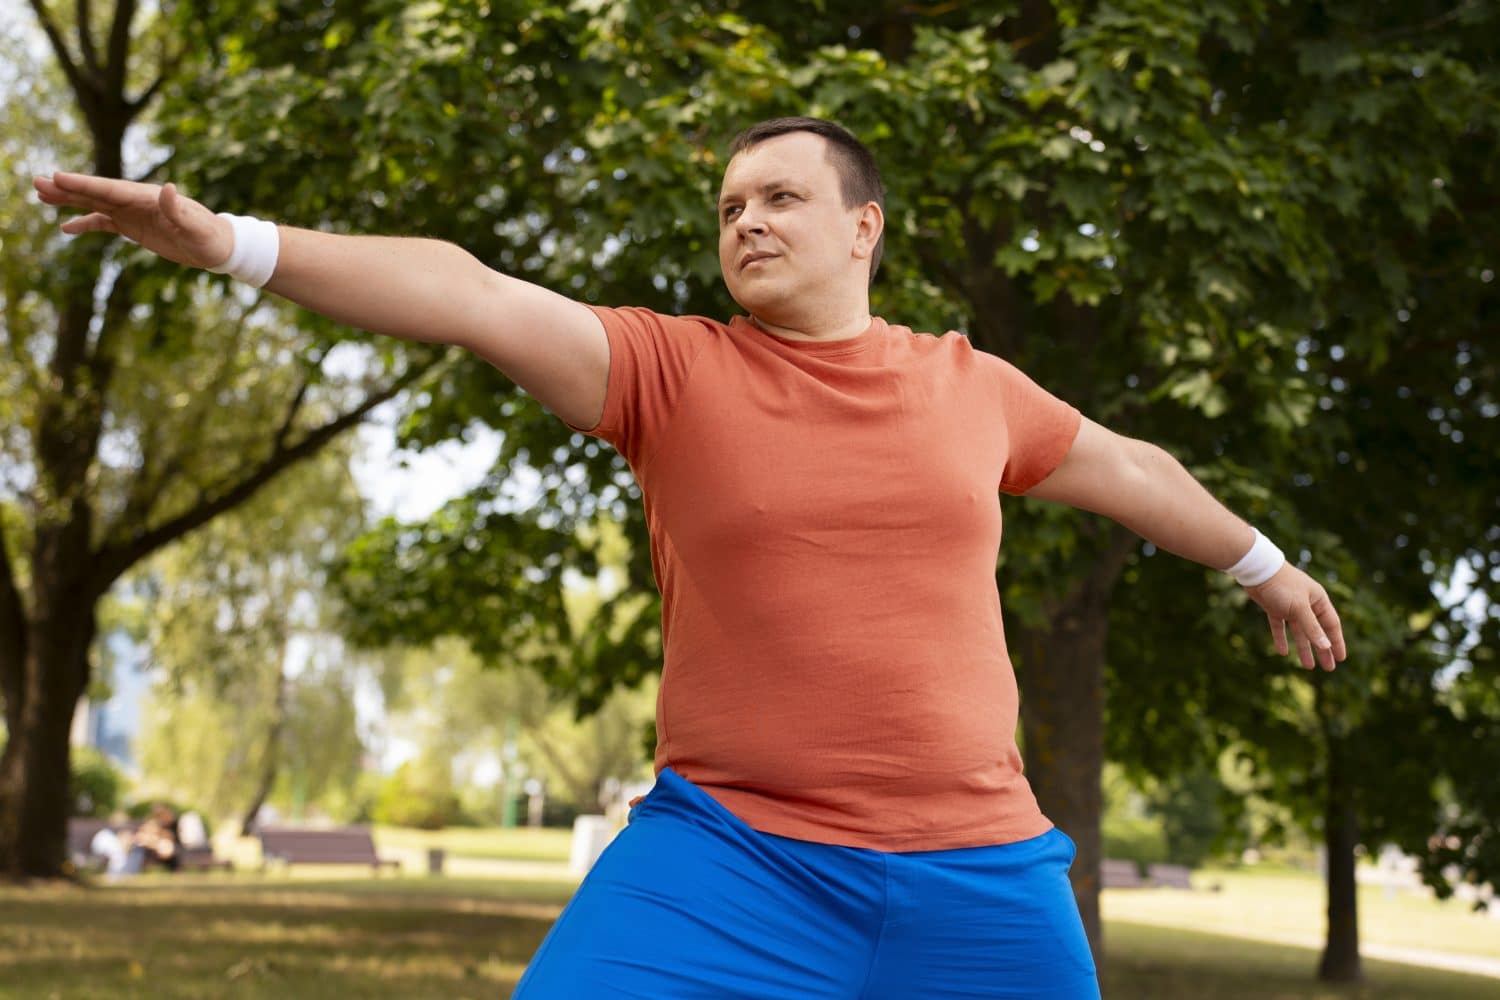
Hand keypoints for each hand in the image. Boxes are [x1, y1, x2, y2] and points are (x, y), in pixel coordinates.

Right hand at [33, 172, 232, 270]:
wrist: (218, 247)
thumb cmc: (210, 237)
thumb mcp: (197, 227)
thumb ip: (179, 210)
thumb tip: (169, 189)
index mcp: (148, 198)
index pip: (111, 189)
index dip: (85, 184)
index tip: (59, 178)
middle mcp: (137, 201)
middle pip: (96, 192)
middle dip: (67, 188)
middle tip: (36, 182)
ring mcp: (132, 213)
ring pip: (94, 203)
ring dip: (69, 200)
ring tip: (41, 195)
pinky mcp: (133, 227)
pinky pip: (103, 223)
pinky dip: (84, 224)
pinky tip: (65, 228)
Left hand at [1244, 563, 1345, 670]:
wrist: (1257, 570)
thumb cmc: (1282, 585)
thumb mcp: (1299, 608)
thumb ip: (1312, 627)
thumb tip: (1325, 647)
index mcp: (1318, 600)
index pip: (1331, 625)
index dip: (1336, 642)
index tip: (1341, 658)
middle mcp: (1306, 604)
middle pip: (1317, 631)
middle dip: (1322, 650)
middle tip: (1328, 668)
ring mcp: (1290, 606)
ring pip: (1299, 631)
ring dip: (1303, 648)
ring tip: (1308, 666)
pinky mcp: (1274, 607)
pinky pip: (1280, 626)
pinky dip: (1281, 638)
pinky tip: (1283, 652)